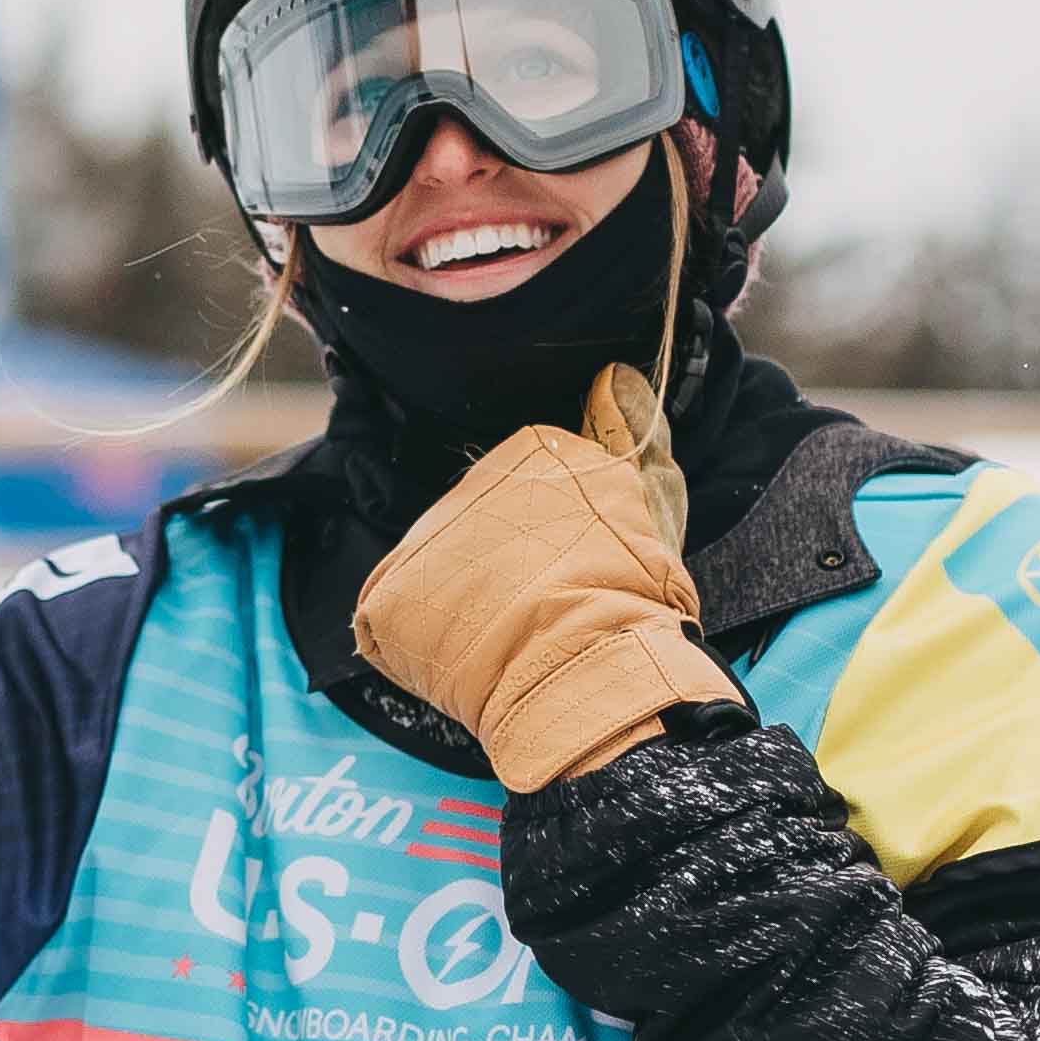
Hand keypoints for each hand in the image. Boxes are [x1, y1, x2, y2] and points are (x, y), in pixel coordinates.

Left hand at [351, 363, 736, 789]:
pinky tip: (468, 656)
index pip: (537, 487)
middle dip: (512, 566)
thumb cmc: (629, 590)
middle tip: (547, 609)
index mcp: (534, 452)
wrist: (583, 667)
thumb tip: (610, 374)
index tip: (584, 568)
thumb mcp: (648, 500)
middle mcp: (471, 483)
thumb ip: (629, 431)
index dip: (562, 539)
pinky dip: (428, 640)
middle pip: (489, 526)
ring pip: (446, 566)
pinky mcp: (391, 594)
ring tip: (509, 639)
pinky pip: (402, 616)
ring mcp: (428, 536)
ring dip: (468, 600)